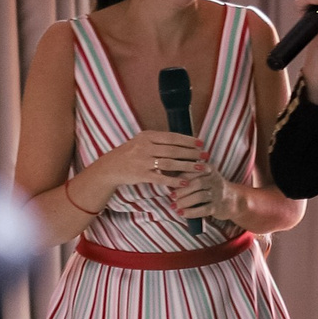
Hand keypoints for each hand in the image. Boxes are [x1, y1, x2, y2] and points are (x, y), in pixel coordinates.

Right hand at [86, 128, 203, 199]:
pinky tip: (185, 182)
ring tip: (201, 168)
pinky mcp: (141, 175)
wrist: (111, 166)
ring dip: (188, 166)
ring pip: (170, 163)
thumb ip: (160, 140)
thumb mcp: (142, 141)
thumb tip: (183, 140)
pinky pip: (161, 178)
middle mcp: (145, 147)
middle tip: (206, 156)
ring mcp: (143, 161)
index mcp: (147, 136)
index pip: (172, 137)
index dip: (188, 140)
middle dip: (192, 153)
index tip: (201, 143)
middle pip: (174, 150)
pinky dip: (174, 180)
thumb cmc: (131, 153)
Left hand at [170, 155, 240, 232]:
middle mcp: (215, 180)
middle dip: (182, 190)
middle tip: (171, 196)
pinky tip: (182, 214)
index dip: (181, 176)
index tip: (169, 181)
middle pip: (197, 183)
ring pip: (200, 196)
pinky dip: (191, 212)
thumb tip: (164, 173)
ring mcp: (218, 194)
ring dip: (185, 202)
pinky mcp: (218, 207)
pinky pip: (203, 209)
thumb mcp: (203, 176)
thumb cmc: (210, 187)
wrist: (233, 200)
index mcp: (209, 169)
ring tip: (174, 206)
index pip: (193, 170)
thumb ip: (188, 174)